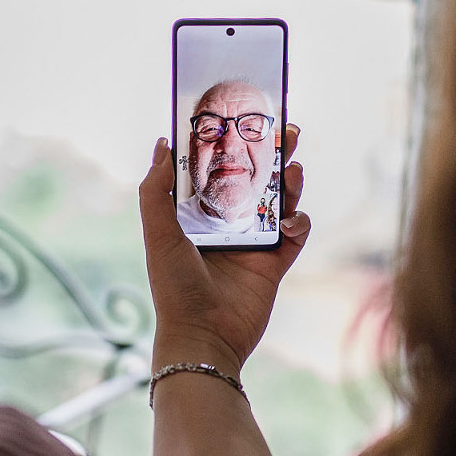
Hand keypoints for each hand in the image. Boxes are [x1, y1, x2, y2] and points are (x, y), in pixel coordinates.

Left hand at [138, 125, 311, 372]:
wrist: (203, 338)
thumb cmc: (174, 287)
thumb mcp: (158, 233)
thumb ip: (156, 190)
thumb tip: (160, 143)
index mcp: (197, 214)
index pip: (217, 169)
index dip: (232, 144)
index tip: (245, 117)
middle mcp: (226, 225)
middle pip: (255, 180)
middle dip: (272, 154)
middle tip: (286, 129)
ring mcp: (252, 244)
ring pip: (279, 202)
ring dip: (290, 182)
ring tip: (293, 166)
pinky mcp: (274, 265)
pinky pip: (295, 235)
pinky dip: (299, 221)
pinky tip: (290, 219)